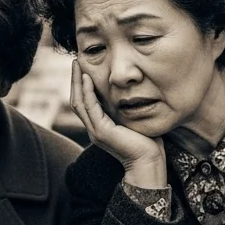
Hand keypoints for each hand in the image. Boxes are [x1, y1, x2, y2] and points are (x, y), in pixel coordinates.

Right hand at [69, 58, 165, 188]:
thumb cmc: (147, 143)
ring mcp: (95, 131)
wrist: (148, 162)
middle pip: (77, 100)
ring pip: (79, 102)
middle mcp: (93, 129)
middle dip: (75, 80)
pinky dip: (87, 91)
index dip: (81, 85)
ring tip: (78, 65)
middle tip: (76, 62)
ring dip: (78, 82)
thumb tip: (129, 92)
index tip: (83, 68)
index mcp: (99, 127)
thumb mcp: (133, 120)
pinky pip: (90, 107)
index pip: (84, 102)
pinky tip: (88, 78)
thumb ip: (126, 109)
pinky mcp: (101, 131)